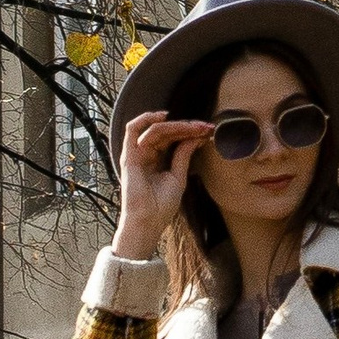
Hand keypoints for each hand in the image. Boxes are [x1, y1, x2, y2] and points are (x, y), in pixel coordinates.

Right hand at [112, 110, 210, 259]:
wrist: (148, 222)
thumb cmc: (161, 206)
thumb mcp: (178, 177)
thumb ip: (183, 155)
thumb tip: (196, 137)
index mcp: (157, 160)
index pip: (174, 139)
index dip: (191, 132)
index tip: (209, 131)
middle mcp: (146, 154)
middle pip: (167, 132)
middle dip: (188, 127)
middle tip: (206, 127)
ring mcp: (137, 154)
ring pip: (155, 129)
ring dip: (176, 125)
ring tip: (194, 126)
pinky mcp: (129, 156)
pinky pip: (132, 130)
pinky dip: (145, 119)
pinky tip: (163, 116)